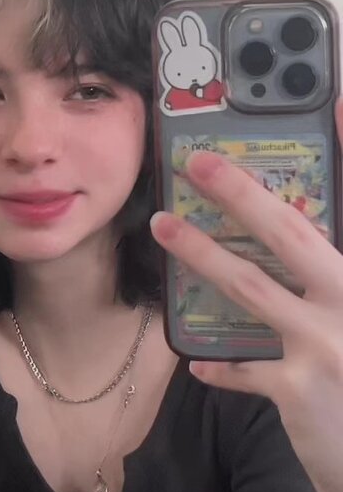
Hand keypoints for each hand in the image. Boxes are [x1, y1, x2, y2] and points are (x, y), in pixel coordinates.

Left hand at [149, 98, 342, 491]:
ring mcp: (329, 344)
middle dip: (240, 193)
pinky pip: (244, 368)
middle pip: (291, 233)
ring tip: (165, 227)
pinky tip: (199, 362)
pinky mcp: (299, 390)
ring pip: (250, 287)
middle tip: (201, 162)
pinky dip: (222, 364)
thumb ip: (329, 280)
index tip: (334, 100)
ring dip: (200, 254)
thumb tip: (296, 233)